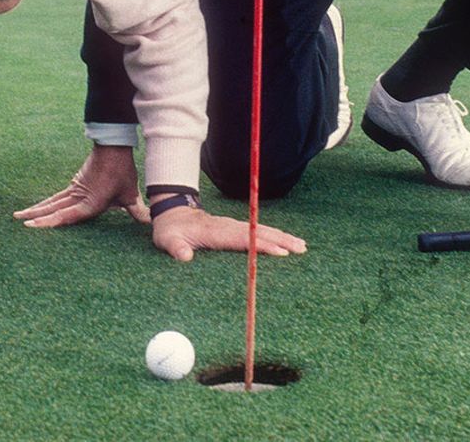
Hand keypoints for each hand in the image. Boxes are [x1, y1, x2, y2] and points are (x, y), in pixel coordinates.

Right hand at [14, 145, 148, 227]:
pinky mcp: (75, 185)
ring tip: (18, 215)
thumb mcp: (130, 193)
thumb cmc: (122, 171)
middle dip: (36, 216)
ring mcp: (74, 189)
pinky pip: (57, 196)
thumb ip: (137, 210)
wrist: (113, 148)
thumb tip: (152, 221)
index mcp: (90, 202)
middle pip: (53, 208)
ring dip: (36, 208)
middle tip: (19, 222)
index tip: (33, 225)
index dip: (49, 221)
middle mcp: (79, 196)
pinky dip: (46, 203)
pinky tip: (38, 208)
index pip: (67, 215)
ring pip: (52, 202)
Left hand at [150, 205, 307, 261]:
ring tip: (301, 246)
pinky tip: (286, 241)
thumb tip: (184, 257)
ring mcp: (233, 226)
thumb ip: (175, 248)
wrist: (172, 213)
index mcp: (215, 232)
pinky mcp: (235, 228)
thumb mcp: (167, 239)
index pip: (243, 239)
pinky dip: (274, 235)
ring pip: (262, 230)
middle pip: (259, 232)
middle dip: (281, 240)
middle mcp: (228, 227)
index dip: (261, 245)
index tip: (279, 252)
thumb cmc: (170, 230)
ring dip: (282, 237)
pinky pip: (258, 231)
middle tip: (301, 248)